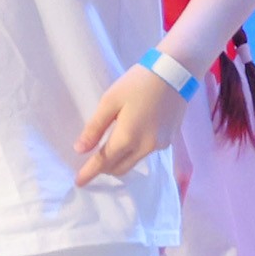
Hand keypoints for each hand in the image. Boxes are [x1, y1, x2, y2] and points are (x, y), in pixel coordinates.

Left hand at [74, 65, 181, 184]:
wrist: (177, 73)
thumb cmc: (138, 83)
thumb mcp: (110, 101)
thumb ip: (95, 128)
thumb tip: (80, 150)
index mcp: (128, 137)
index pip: (104, 162)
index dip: (89, 173)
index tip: (77, 182)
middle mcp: (146, 146)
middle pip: (119, 168)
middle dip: (103, 168)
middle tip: (90, 162)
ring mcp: (161, 145)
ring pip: (133, 162)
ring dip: (118, 161)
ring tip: (106, 149)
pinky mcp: (170, 140)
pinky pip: (145, 153)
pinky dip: (132, 153)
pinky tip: (127, 140)